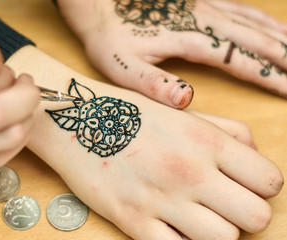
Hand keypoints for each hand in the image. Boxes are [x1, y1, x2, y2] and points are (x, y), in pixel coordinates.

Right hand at [9, 46, 283, 239]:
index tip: (246, 186)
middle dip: (245, 214)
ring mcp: (161, 200)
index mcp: (205, 141)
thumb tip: (255, 154)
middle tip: (225, 205)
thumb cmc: (128, 114)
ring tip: (198, 217)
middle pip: (255, 217)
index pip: (269, 181)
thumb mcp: (180, 111)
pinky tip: (172, 227)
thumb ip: (226, 130)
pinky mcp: (133, 221)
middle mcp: (189, 171)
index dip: (262, 187)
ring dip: (216, 231)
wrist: (75, 121)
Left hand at [56, 0, 286, 108]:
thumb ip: (152, 83)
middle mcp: (202, 18)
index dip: (268, 76)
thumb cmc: (108, 38)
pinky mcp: (198, 0)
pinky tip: (273, 25)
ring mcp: (203, 5)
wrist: (96, 3)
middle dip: (284, 58)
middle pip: (254, 39)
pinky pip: (240, 7)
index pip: (239, 60)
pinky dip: (263, 18)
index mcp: (188, 39)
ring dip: (280, 37)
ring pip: (253, 20)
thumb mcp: (122, 66)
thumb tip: (186, 99)